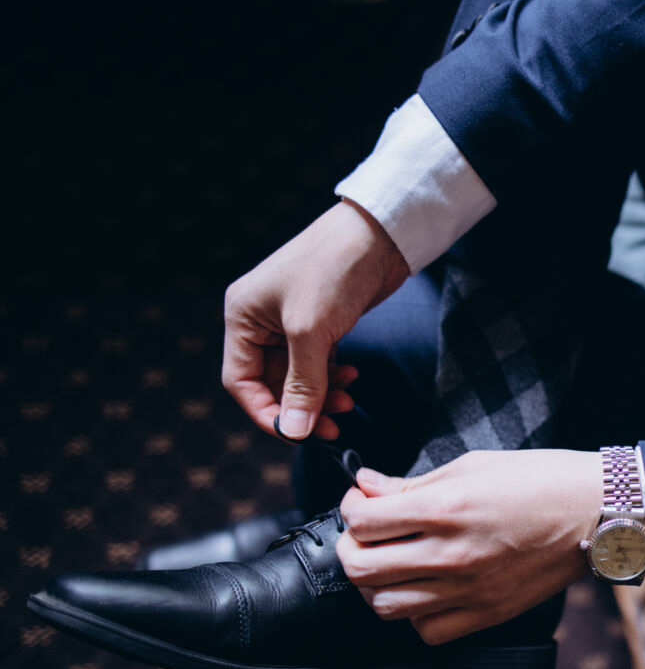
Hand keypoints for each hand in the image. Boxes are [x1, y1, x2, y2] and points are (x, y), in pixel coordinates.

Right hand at [222, 199, 409, 439]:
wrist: (378, 234)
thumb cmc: (334, 270)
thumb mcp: (311, 332)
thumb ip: (302, 385)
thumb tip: (294, 430)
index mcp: (242, 317)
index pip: (241, 381)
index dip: (266, 412)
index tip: (296, 434)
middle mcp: (260, 320)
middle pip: (272, 382)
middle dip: (301, 406)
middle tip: (333, 426)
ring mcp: (290, 321)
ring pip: (298, 375)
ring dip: (321, 394)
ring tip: (347, 401)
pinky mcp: (320, 322)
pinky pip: (318, 363)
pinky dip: (333, 377)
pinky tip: (352, 378)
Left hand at [335, 450, 599, 643]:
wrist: (597, 513)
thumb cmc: (540, 479)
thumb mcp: (472, 465)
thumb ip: (412, 483)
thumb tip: (366, 486)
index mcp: (446, 507)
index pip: (363, 520)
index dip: (351, 507)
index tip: (363, 501)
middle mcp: (452, 553)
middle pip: (360, 568)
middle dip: (351, 547)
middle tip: (365, 534)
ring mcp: (469, 590)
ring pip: (385, 605)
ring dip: (376, 583)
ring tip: (391, 563)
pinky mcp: (487, 613)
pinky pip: (426, 630)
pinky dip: (415, 614)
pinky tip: (425, 589)